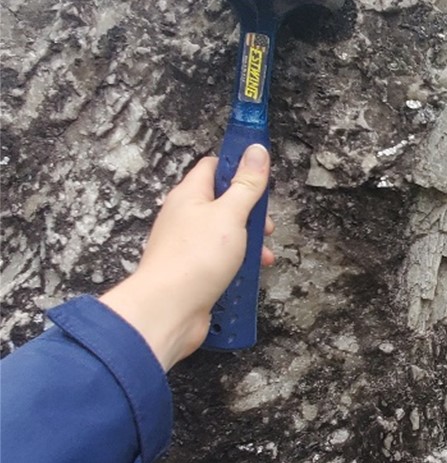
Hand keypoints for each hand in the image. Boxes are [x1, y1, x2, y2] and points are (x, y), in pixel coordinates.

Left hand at [101, 145, 274, 369]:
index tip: (261, 171)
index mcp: (190, 195)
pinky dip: (238, 265)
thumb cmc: (193, 260)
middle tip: (263, 223)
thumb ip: (246, 183)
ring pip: (225, 233)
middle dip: (250, 212)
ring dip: (248, 242)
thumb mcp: (231, 214)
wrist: (167, 311)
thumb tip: (255, 151)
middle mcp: (186, 217)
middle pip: (224, 201)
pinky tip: (248, 274)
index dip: (240, 166)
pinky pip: (220, 259)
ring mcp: (188, 245)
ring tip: (261, 255)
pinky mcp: (193, 270)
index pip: (215, 166)